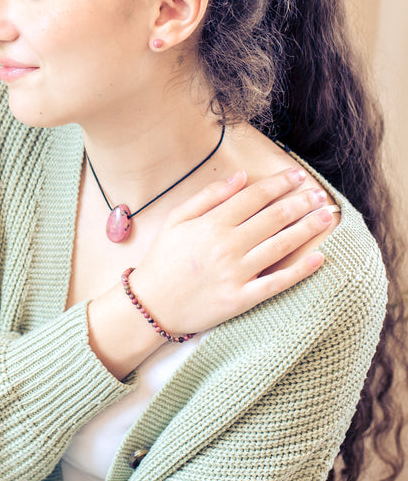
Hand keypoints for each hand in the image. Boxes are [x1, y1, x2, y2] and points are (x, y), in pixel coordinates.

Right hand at [129, 167, 333, 337]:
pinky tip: (319, 259)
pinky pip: (277, 283)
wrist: (152, 304)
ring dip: (307, 229)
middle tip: (321, 196)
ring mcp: (237, 273)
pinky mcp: (241, 298)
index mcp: (212, 223)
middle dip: (301, 203)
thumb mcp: (177, 218)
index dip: (279, 184)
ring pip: (281, 246)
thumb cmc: (163, 258)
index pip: (255, 197)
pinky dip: (300, 271)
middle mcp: (228, 246)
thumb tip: (240, 176)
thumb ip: (209, 195)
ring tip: (327, 217)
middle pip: (274, 218)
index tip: (298, 176)